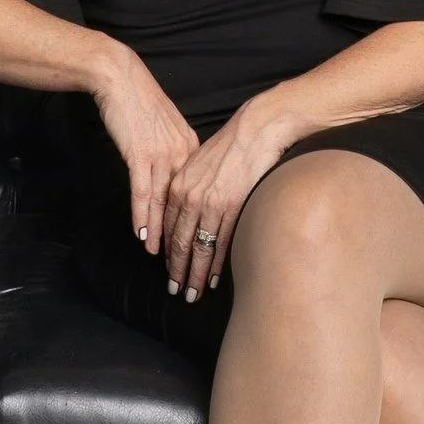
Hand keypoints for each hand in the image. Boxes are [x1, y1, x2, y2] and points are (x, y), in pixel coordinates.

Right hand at [91, 45, 199, 260]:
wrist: (120, 78)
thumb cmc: (139, 102)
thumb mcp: (164, 128)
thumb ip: (172, 152)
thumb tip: (172, 176)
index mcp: (191, 148)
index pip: (193, 192)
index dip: (191, 219)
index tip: (192, 240)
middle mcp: (182, 153)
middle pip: (181, 202)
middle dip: (179, 232)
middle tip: (179, 257)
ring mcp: (162, 154)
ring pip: (162, 201)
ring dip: (159, 231)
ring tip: (158, 255)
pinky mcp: (140, 154)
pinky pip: (142, 191)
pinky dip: (141, 214)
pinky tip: (140, 233)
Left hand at [160, 99, 292, 300]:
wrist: (256, 129)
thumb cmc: (231, 145)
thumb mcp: (200, 164)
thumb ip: (191, 188)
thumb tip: (191, 210)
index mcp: (179, 186)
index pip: (169, 228)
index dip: (168, 253)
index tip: (169, 270)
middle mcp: (190, 196)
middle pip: (179, 243)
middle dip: (177, 271)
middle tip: (176, 292)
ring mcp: (211, 203)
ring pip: (199, 248)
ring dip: (195, 275)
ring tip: (193, 294)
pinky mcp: (232, 206)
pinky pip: (221, 243)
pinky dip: (217, 264)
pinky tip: (214, 279)